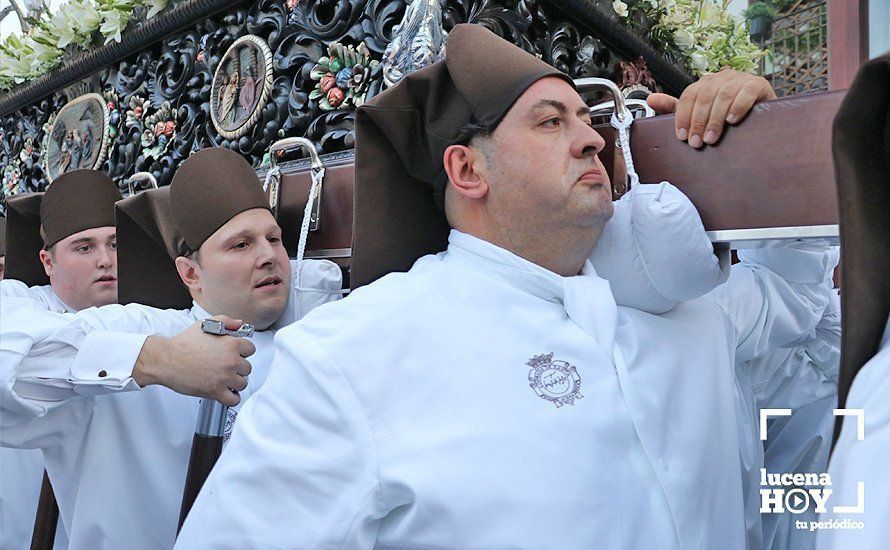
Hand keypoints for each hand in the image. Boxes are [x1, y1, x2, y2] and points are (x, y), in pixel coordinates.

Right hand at [132, 315, 255, 405]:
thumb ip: (226, 322)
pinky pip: (234, 400)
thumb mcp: (206, 324)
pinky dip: (231, 398)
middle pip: (247, 368)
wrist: (166, 359)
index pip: (251, 350)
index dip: (242, 352)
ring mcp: (224, 377)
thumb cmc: (183, 343)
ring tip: (224, 379)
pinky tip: (225, 392)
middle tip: (225, 367)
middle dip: (238, 368)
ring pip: (242, 384)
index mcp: (231, 344)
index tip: (234, 355)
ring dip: (234, 382)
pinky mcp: (215, 391)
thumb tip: (239, 324)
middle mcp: (230, 361)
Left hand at [646, 68, 776, 147]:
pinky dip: (738, 106)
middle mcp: (722, 77)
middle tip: (697, 142)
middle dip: (699, 121)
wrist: (761, 116)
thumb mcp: (699, 113)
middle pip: (705, 96)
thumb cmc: (726, 115)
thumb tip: (650, 100)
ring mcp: (740, 79)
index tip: (681, 136)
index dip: (683, 116)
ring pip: (723, 95)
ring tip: (712, 138)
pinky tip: (732, 120)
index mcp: (706, 83)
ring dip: (715, 118)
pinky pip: (747, 92)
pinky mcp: (758, 84)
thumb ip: (676, 108)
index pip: (689, 95)